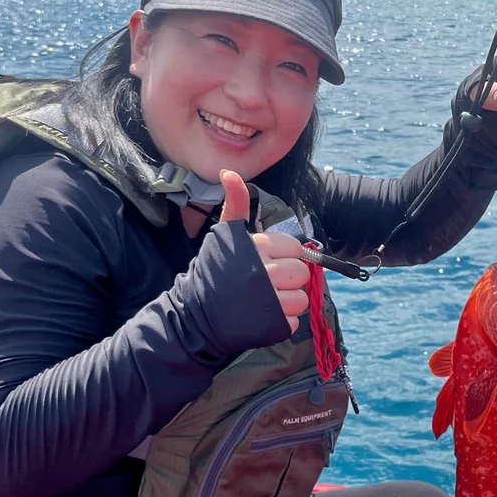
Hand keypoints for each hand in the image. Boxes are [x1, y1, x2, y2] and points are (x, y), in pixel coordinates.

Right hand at [218, 170, 307, 334]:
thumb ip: (236, 204)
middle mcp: (265, 272)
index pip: (296, 248)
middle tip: (265, 283)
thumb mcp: (224, 234)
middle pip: (302, 273)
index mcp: (259, 247)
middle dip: (288, 279)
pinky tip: (264, 317)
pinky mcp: (272, 325)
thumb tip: (229, 172)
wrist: (194, 314)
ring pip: (301, 298)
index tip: (266, 262)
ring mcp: (269, 300)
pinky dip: (283, 322)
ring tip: (265, 300)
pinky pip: (295, 321)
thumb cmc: (213, 270)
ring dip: (287, 302)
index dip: (284, 256)